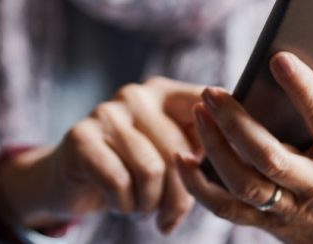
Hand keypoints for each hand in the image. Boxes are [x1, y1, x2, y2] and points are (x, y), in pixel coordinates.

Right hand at [0, 77, 203, 233]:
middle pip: (179, 151)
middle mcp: (136, 95)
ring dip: (149, 204)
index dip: (220, 139)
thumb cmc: (131, 171)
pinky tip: (118, 205)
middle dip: (178, 198)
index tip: (218, 172)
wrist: (71, 182)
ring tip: (140, 209)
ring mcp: (106, 112)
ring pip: (150, 170)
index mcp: (165, 93)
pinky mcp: (81, 136)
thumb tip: (241, 165)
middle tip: (168, 219)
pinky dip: (123, 205)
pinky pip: (118, 181)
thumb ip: (200, 148)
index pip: (206, 106)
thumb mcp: (168, 155)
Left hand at [175, 52, 312, 242]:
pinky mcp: (268, 225)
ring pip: (244, 184)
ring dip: (215, 149)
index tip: (278, 59)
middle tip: (213, 91)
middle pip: (269, 157)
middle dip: (237, 123)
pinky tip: (181, 158)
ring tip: (198, 113)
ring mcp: (289, 210)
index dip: (302, 90)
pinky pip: (226, 210)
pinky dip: (199, 186)